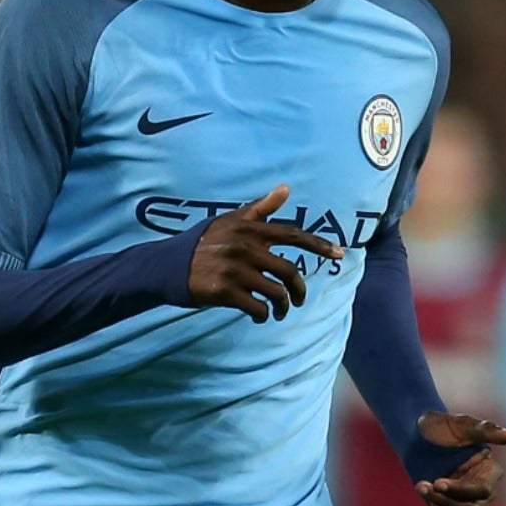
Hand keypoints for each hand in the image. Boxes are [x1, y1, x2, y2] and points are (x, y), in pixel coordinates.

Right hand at [186, 185, 342, 322]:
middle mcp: (244, 247)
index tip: (339, 254)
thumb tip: (285, 188)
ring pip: (276, 293)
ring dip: (282, 307)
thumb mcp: (229, 220)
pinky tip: (260, 316)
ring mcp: (234, 270)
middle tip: (297, 300)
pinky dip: (263, 316)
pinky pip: (258, 308)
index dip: (318, 245)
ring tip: (278, 312)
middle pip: (289, 271)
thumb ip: (259, 208)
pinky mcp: (224, 291)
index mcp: (248, 229)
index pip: (292, 235)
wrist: (166, 265)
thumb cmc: (202, 243)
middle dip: (299, 290)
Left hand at [410, 411, 505, 505]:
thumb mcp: (464, 425)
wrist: (418, 435)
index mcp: (490, 473)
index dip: (460, 491)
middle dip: (444, 501)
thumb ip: (487, 431)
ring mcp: (465, 505)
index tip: (437, 481)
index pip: (482, 492)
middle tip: (423, 485)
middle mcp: (481, 492)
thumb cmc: (443, 426)